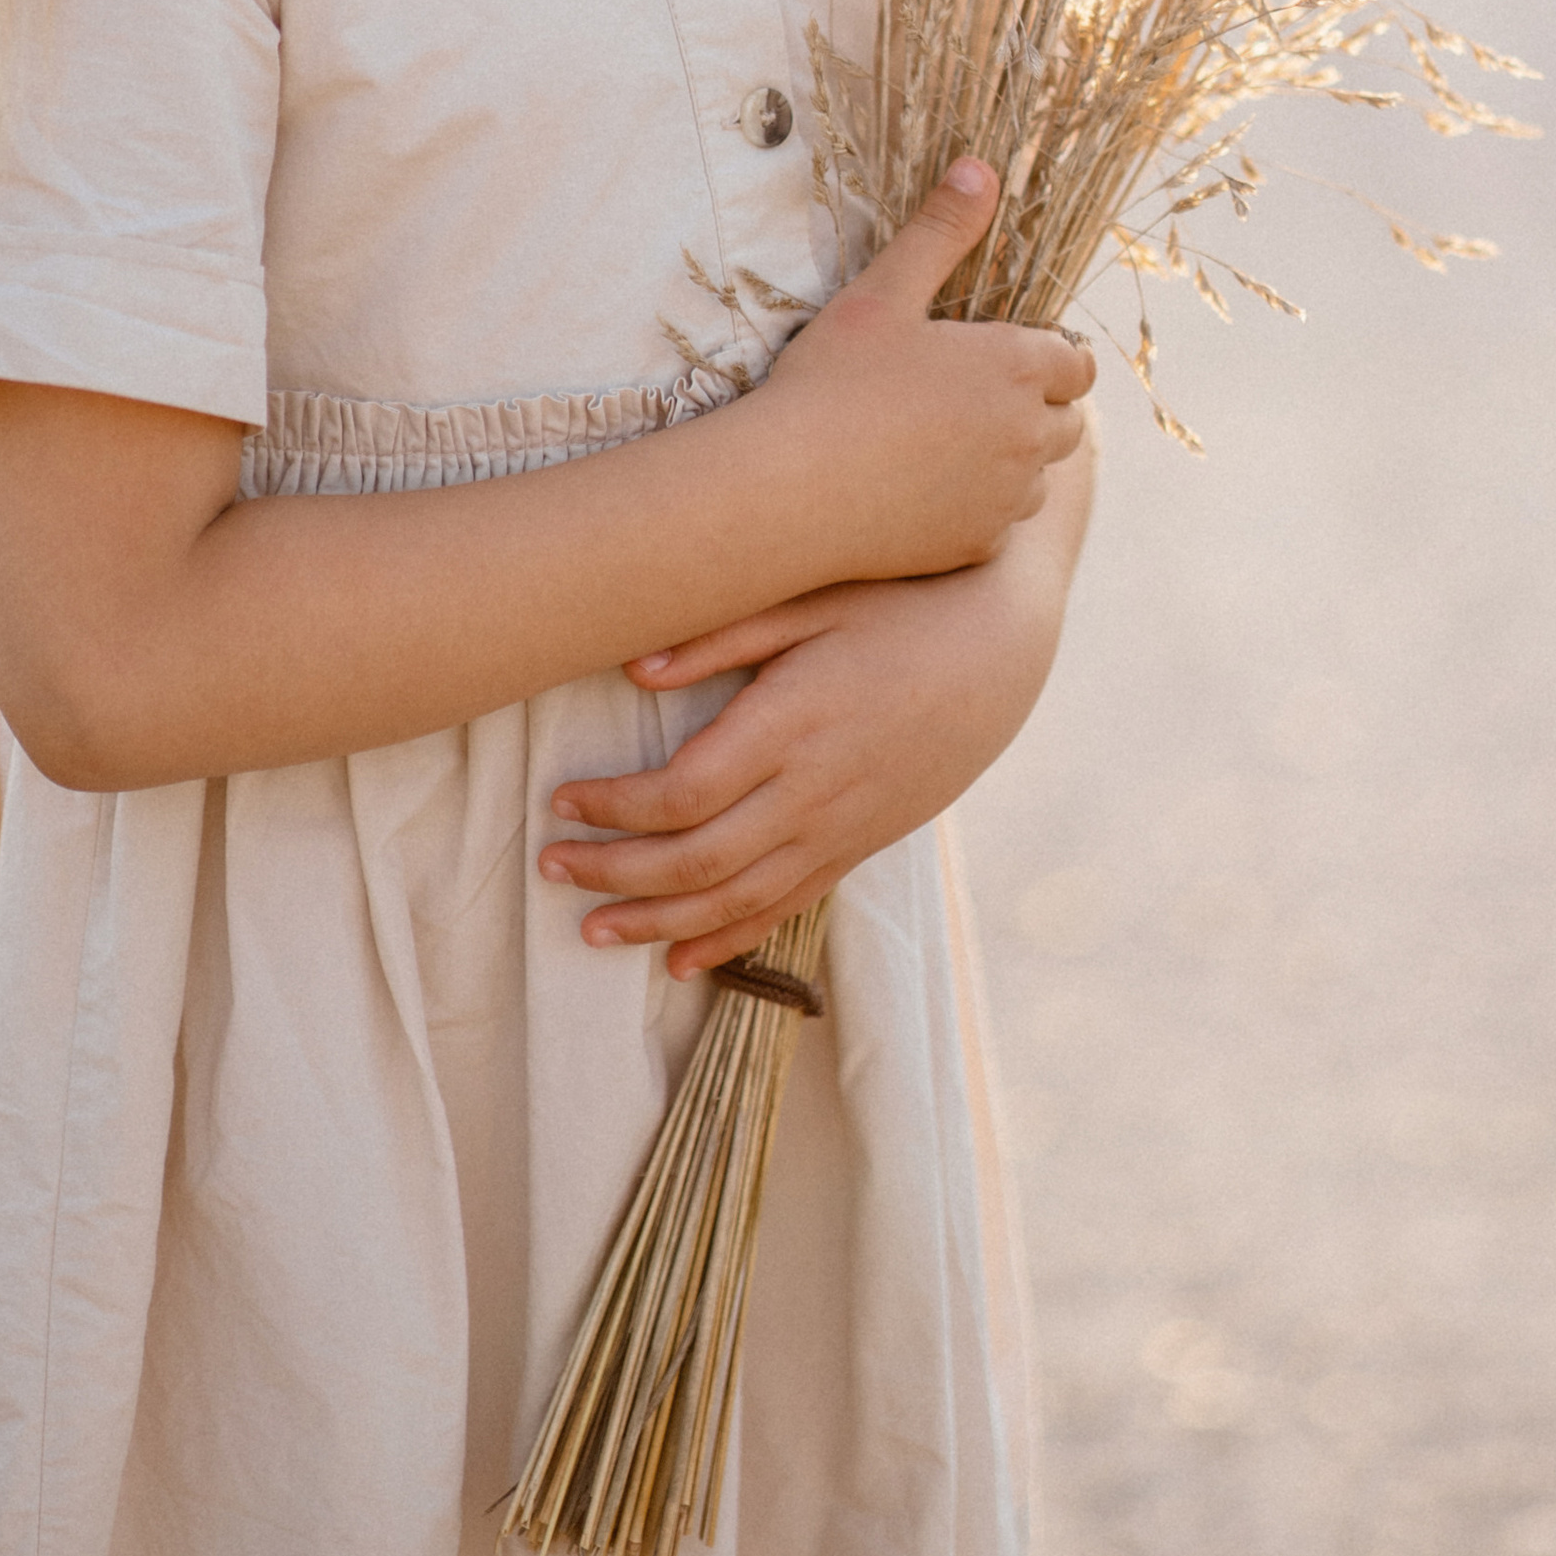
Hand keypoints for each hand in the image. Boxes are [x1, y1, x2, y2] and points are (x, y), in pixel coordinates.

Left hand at [537, 517, 1077, 976]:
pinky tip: (683, 960)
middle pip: (698, 860)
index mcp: (792, 723)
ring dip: (660, 924)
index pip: (682, 793)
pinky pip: (789, 907)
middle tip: (552, 870)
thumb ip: (722, 634)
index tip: (560, 799)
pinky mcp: (863, 843)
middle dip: (617, 875)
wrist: (1003, 643)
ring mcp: (843, 826)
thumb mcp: (812, 595)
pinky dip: (732, 941)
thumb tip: (631, 666)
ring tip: (593, 933)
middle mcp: (815, 790)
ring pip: (739, 900)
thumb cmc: (900, 600)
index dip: (612, 808)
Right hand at [759, 158, 1094, 586]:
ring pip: (1036, 476)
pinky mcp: (978, 545)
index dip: (1049, 359)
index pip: (1077, 363)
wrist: (789, 488)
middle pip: (1068, 421)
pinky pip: (998, 523)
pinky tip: (921, 491)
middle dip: (1035, 409)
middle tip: (968, 398)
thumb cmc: (833, 381)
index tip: (1003, 359)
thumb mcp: (885, 292)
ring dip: (1010, 461)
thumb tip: (980, 168)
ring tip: (942, 444)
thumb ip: (941, 232)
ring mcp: (1007, 496)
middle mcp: (1030, 434)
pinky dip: (977, 508)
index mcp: (1018, 366)